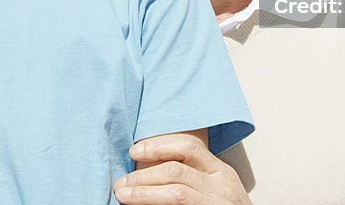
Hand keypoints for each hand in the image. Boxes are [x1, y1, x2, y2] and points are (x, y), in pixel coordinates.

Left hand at [113, 134, 251, 204]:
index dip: (158, 145)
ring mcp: (218, 204)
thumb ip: (190, 175)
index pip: (188, 146)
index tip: (134, 151)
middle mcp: (223, 185)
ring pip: (175, 193)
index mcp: (221, 171)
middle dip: (142, 174)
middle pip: (175, 169)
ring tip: (124, 195)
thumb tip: (144, 167)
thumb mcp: (215, 189)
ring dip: (143, 193)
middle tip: (121, 182)